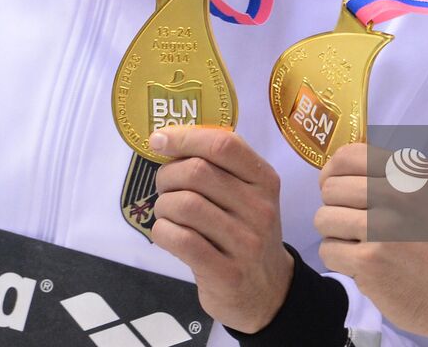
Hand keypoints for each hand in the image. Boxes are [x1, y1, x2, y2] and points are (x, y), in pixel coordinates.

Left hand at [149, 127, 294, 333]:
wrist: (268, 291)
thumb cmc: (247, 232)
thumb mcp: (249, 196)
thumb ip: (220, 168)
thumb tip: (168, 140)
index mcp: (265, 180)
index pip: (224, 144)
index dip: (185, 137)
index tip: (159, 139)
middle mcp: (259, 207)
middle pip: (197, 172)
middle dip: (168, 175)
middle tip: (165, 187)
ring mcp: (245, 242)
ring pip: (185, 205)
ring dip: (163, 205)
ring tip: (167, 213)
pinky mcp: (226, 273)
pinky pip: (180, 240)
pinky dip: (162, 231)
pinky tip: (167, 234)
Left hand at [316, 143, 427, 339]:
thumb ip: (394, 175)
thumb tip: (345, 169)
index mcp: (410, 171)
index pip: (348, 156)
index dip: (332, 173)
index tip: (335, 188)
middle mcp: (395, 193)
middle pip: (331, 189)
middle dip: (335, 207)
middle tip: (353, 224)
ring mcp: (380, 227)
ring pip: (324, 219)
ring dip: (336, 234)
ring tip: (359, 244)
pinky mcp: (369, 262)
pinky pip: (328, 251)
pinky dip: (340, 260)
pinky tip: (363, 264)